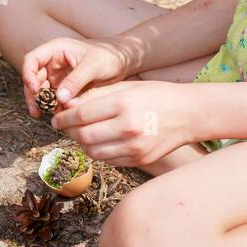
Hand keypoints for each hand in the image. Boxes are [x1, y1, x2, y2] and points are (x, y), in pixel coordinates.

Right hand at [21, 36, 137, 117]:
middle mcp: (53, 62)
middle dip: (33, 95)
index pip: (32, 59)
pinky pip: (53, 98)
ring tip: (46, 115)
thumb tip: (59, 98)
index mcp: (56, 49)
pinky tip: (58, 115)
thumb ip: (76, 80)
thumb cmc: (109, 56)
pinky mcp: (64, 87)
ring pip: (41, 90)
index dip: (28, 74)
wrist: (122, 62)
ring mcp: (58, 75)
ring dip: (41, 103)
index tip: (35, 89)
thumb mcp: (93, 66)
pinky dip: (53, 106)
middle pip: (33, 78)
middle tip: (36, 111)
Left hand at [50, 80, 199, 167]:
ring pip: (93, 152)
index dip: (63, 117)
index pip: (81, 115)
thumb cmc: (158, 95)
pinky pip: (108, 160)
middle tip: (64, 126)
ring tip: (81, 134)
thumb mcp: (129, 86)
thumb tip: (68, 104)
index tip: (56, 117)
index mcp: (124, 103)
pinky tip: (99, 142)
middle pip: (83, 136)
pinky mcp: (140, 159)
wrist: (190, 114)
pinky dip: (98, 152)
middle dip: (69, 132)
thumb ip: (98, 96)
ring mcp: (134, 147)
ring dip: (82, 144)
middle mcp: (128, 127)